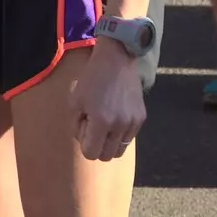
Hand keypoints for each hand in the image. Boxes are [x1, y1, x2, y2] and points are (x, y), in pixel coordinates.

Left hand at [70, 40, 146, 161]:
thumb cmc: (91, 79)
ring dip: (110, 143)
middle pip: (106, 156)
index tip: (84, 127)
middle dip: (97, 146)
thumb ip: (76, 127)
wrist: (117, 60)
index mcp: (101, 122)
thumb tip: (85, 140)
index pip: (91, 153)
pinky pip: (129, 138)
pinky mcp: (141, 117)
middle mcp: (120, 125)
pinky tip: (116, 116)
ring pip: (120, 150)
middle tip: (94, 126)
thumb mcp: (75, 102)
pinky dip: (121, 134)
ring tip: (106, 123)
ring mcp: (133, 122)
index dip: (84, 144)